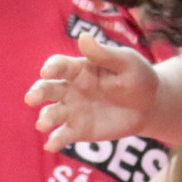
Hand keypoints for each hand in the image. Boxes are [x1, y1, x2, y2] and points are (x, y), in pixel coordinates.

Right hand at [28, 30, 162, 148]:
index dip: (52, 67)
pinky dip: (55, 140)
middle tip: (31, 98)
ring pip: (52, 113)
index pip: (60, 66)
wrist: (150, 106)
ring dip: (45, 118)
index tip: (48, 71)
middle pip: (47, 89)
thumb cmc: (137, 78)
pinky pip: (63, 135)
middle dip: (38, 92)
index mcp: (79, 69)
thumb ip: (104, 54)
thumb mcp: (126, 63)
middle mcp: (70, 89)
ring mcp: (72, 110)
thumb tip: (83, 36)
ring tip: (43, 124)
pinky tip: (52, 145)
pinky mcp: (78, 130)